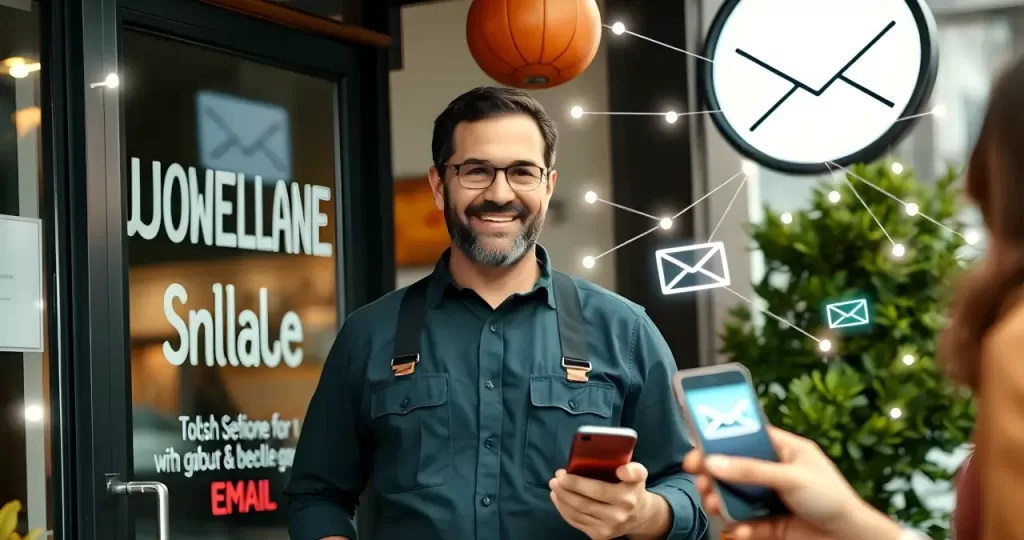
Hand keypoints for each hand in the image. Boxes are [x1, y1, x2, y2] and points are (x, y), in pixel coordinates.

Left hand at [549, 463, 665, 539]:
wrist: (639, 516)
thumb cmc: (632, 490)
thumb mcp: (639, 475)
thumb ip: (634, 470)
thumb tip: (621, 470)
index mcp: (626, 498)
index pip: (597, 490)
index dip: (577, 483)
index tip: (563, 473)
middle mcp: (617, 516)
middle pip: (583, 503)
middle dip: (564, 490)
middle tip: (555, 477)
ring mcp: (607, 529)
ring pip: (577, 514)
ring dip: (561, 499)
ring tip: (554, 486)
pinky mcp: (599, 536)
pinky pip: (576, 522)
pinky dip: (563, 510)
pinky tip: (557, 498)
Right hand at [682, 427, 896, 539]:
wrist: (853, 539)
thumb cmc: (832, 499)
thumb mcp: (791, 478)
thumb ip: (750, 471)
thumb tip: (713, 461)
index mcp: (784, 449)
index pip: (746, 436)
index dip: (720, 439)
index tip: (697, 447)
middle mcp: (775, 471)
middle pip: (734, 468)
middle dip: (714, 475)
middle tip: (700, 480)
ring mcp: (771, 497)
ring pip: (735, 496)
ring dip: (721, 501)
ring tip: (714, 506)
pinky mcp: (770, 523)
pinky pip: (745, 522)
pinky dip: (738, 527)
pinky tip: (739, 530)